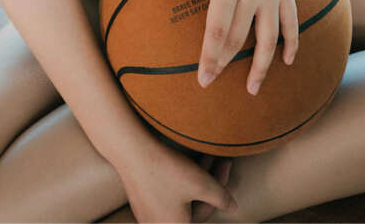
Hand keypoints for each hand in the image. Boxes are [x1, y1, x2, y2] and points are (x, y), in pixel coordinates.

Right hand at [118, 137, 237, 223]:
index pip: (207, 211)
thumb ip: (221, 198)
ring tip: (204, 155)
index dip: (222, 187)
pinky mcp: (141, 198)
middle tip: (218, 157)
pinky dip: (180, 179)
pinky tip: (184, 161)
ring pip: (181, 197)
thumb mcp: (200, 183)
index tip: (227, 164)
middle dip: (209, 180)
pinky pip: (167, 194)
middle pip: (194, 205)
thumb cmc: (166, 170)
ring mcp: (148, 213)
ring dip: (195, 177)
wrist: (131, 150)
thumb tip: (233, 207)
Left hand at [157, 0, 298, 95]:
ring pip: (268, 38)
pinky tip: (288, 61)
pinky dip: (291, 42)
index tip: (203, 78)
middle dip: (224, 63)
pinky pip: (291, 21)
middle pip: (238, 38)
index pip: (218, 30)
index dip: (210, 57)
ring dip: (260, 65)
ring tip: (251, 88)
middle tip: (211, 84)